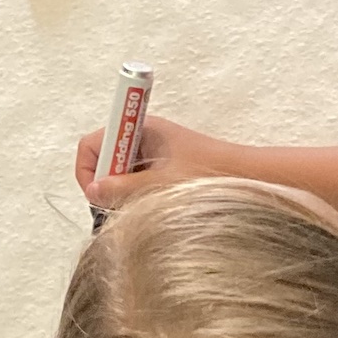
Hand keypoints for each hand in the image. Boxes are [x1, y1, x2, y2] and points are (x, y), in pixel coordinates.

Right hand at [76, 116, 243, 213]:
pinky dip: (135, 196)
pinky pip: (135, 182)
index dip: (88, 169)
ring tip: (139, 207)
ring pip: (119, 174)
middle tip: (119, 204)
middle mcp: (144, 138)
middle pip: (103, 159)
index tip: (99, 193)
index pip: (92, 143)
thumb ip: (124, 187)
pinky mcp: (163, 169)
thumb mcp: (161, 184)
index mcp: (141, 130)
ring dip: (122, 193)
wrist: (249, 176)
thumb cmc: (210, 173)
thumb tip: (95, 191)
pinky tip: (150, 207)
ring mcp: (153, 154)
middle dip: (105, 184)